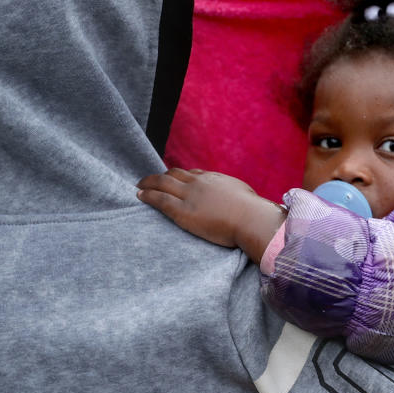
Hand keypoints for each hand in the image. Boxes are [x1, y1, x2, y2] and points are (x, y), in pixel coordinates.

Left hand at [137, 168, 285, 262]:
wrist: (250, 219)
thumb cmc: (254, 213)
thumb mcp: (247, 197)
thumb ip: (239, 197)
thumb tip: (247, 202)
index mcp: (216, 179)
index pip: (194, 173)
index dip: (182, 175)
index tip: (175, 178)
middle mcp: (200, 183)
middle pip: (175, 174)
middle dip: (161, 176)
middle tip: (151, 179)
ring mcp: (190, 195)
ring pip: (163, 183)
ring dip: (149, 182)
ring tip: (139, 185)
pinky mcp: (182, 211)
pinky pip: (159, 199)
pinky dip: (147, 195)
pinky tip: (139, 195)